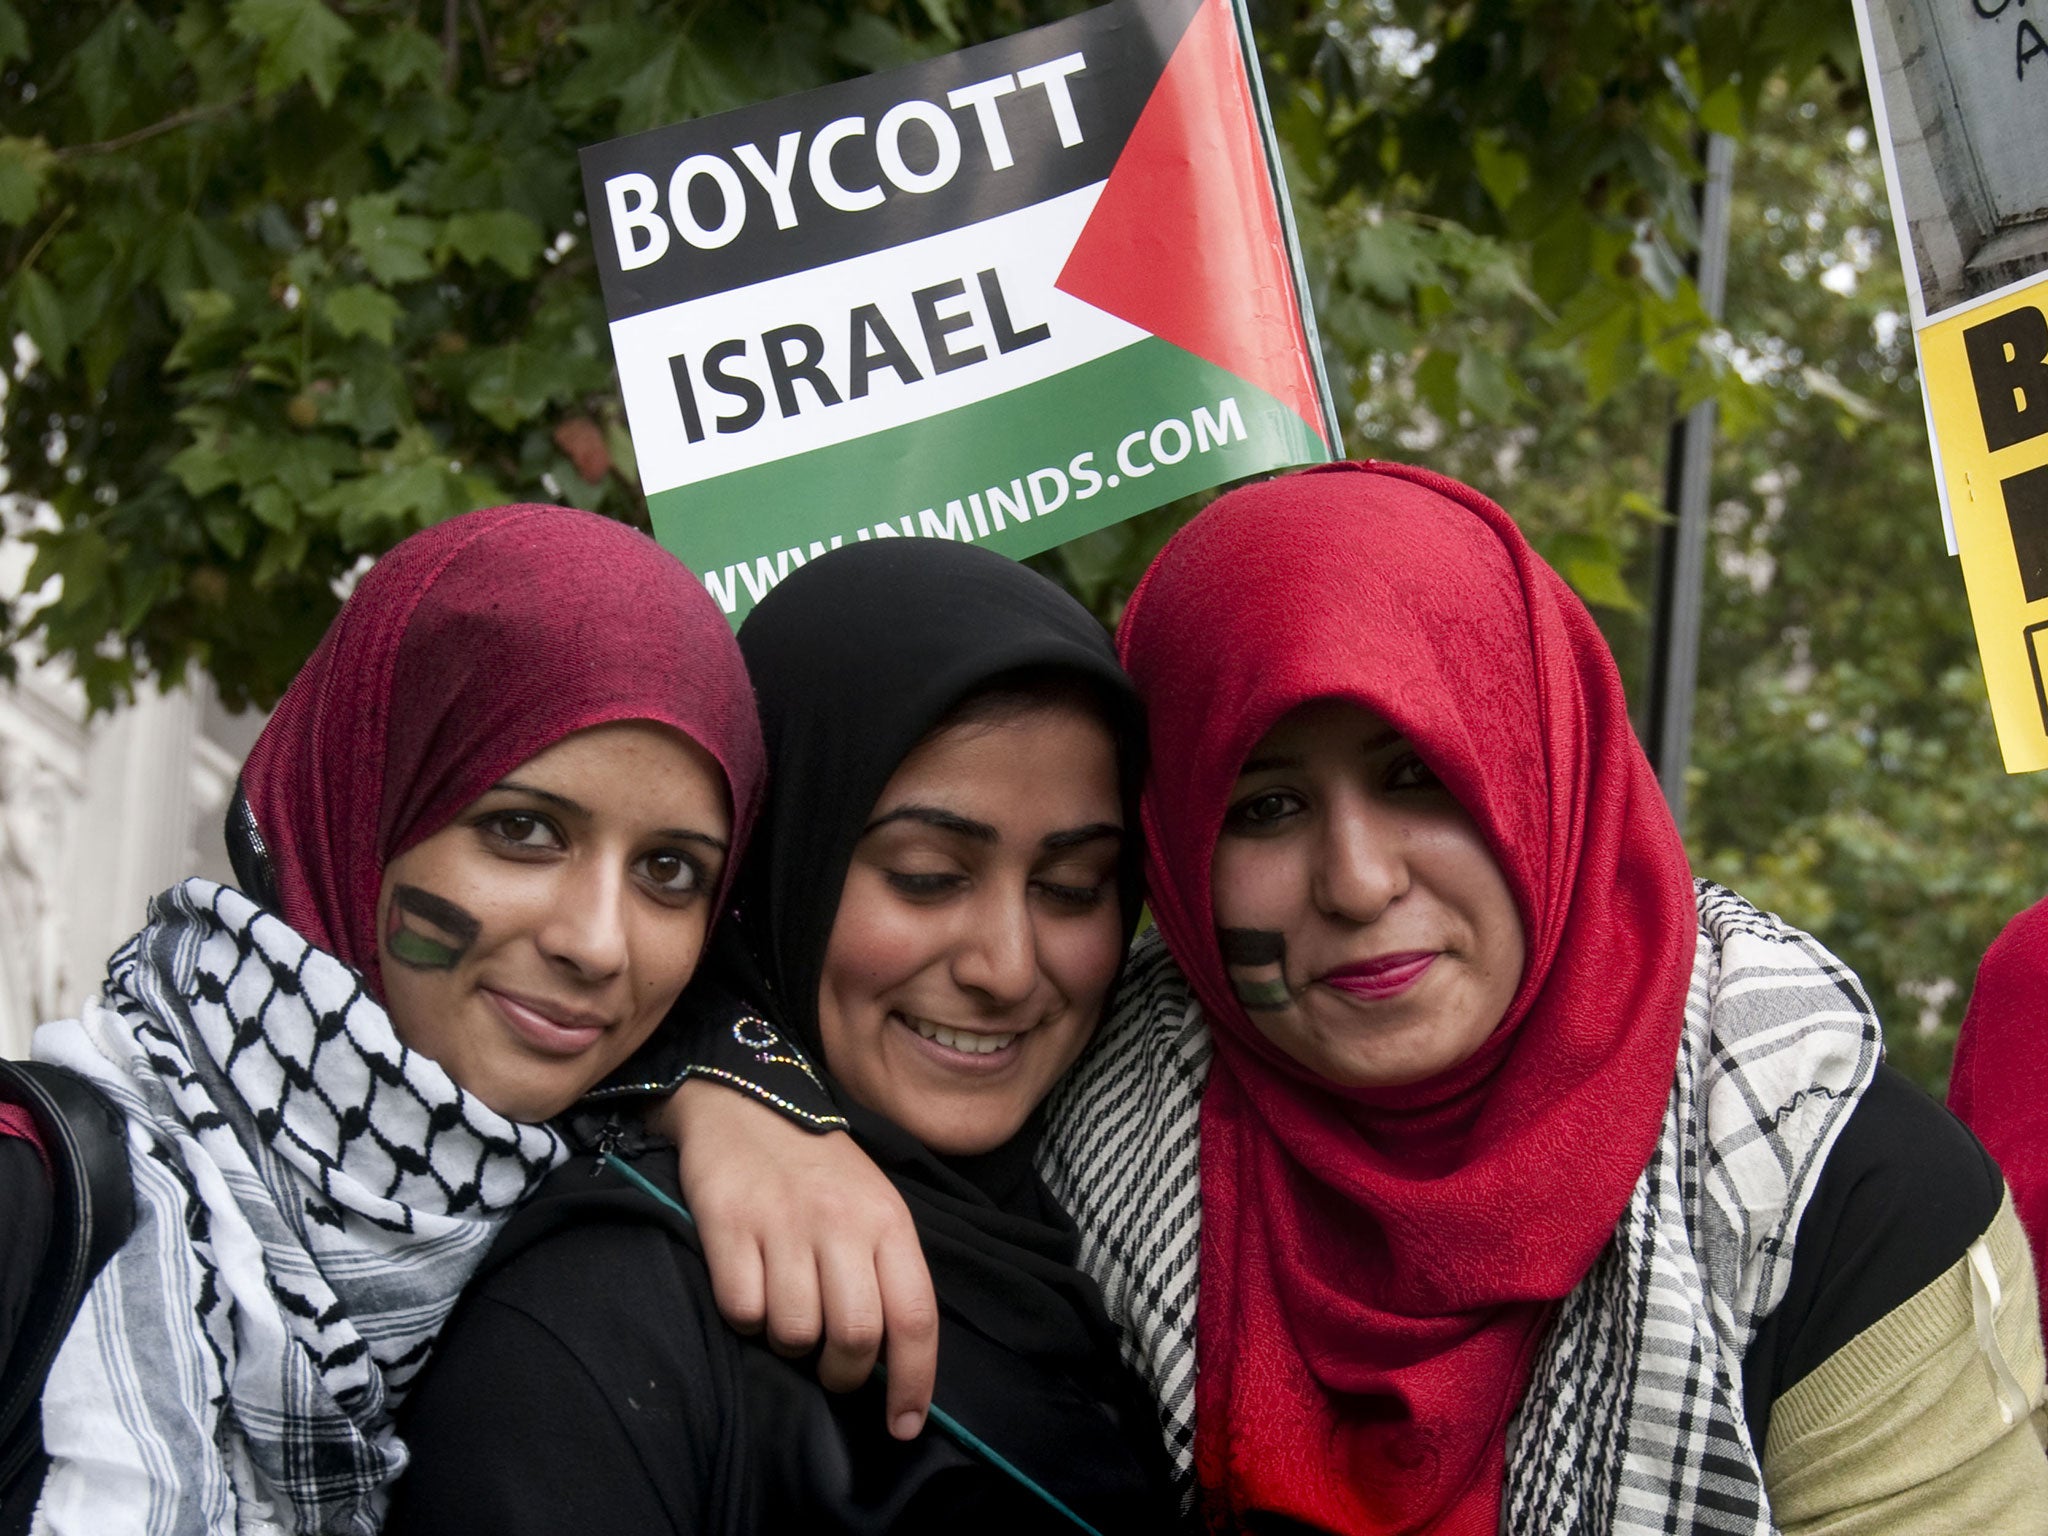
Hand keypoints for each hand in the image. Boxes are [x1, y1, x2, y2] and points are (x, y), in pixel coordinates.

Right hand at [657, 1078, 938, 1438]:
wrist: (748, 1103)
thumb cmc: (819, 1169)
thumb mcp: (872, 1205)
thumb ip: (886, 1271)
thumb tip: (894, 1362)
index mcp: (888, 1221)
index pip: (915, 1316)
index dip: (913, 1382)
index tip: (903, 1425)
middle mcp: (841, 1223)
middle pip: (855, 1337)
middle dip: (843, 1374)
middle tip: (831, 1369)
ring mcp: (783, 1224)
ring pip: (795, 1333)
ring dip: (789, 1343)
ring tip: (786, 1308)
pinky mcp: (729, 1225)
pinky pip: (742, 1312)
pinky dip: (744, 1317)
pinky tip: (748, 1285)